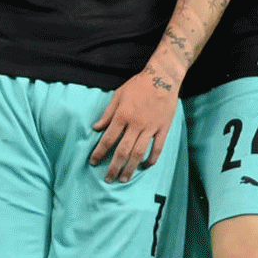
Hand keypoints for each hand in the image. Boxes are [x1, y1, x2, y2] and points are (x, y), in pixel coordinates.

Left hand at [90, 66, 178, 182]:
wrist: (162, 77)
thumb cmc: (138, 85)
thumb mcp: (118, 95)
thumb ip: (107, 113)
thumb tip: (95, 128)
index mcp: (122, 115)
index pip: (108, 139)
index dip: (99, 152)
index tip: (93, 162)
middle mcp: (135, 124)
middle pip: (123, 151)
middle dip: (114, 167)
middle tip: (108, 179)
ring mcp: (151, 128)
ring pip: (139, 153)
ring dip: (130, 168)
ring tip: (124, 178)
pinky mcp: (163, 128)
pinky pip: (157, 148)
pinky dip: (151, 159)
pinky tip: (145, 166)